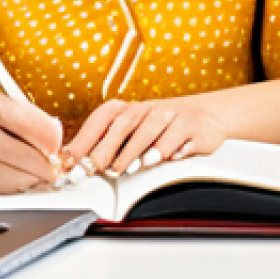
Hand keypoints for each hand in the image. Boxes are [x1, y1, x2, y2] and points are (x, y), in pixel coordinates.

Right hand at [0, 90, 63, 194]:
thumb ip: (28, 116)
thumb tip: (55, 135)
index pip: (34, 125)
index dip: (52, 139)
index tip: (56, 143)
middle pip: (29, 158)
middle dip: (47, 164)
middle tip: (52, 162)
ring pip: (19, 180)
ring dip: (33, 177)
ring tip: (30, 167)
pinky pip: (4, 191)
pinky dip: (15, 185)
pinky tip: (13, 174)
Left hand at [64, 97, 227, 177]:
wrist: (208, 113)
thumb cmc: (165, 127)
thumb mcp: (139, 131)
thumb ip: (112, 144)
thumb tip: (78, 162)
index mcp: (132, 109)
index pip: (104, 117)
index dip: (86, 137)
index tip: (72, 159)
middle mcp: (149, 109)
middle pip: (124, 123)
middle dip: (106, 147)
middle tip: (94, 167)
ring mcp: (172, 115)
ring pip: (150, 130)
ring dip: (135, 150)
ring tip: (124, 169)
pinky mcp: (193, 126)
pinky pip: (179, 137)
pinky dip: (170, 149)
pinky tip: (162, 159)